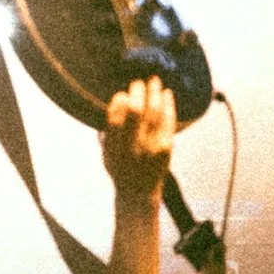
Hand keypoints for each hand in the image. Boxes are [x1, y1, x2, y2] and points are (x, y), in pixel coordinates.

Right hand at [100, 75, 175, 200]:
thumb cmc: (120, 169)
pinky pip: (168, 120)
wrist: (138, 193)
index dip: (119, 101)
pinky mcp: (166, 147)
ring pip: (154, 112)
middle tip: (138, 82)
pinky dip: (168, 104)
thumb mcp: (106, 154)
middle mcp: (132, 147)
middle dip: (137, 91)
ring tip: (154, 80)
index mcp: (114, 147)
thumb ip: (106, 133)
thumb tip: (114, 103)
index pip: (115, 117)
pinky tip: (167, 94)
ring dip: (154, 92)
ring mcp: (151, 147)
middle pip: (135, 111)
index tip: (122, 94)